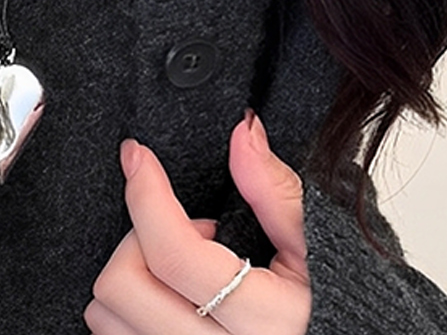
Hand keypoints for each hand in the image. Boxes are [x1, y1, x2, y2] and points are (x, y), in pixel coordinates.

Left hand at [85, 111, 311, 333]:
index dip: (146, 192)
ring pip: (108, 316)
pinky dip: (126, 306)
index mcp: (266, 324)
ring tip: (183, 266)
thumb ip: (277, 189)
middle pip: (124, 286)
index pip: (175, 254)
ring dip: (133, 272)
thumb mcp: (320, 244)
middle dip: (140, 237)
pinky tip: (168, 294)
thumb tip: (243, 132)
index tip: (137, 155)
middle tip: (185, 228)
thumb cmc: (337, 301)